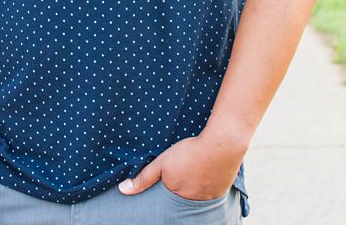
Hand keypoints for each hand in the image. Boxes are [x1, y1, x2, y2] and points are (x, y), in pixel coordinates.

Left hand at [119, 131, 243, 200]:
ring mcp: (208, 197)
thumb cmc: (190, 152)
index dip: (166, 185)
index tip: (169, 176)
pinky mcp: (221, 191)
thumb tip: (123, 190)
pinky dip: (206, 185)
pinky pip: (209, 193)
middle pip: (181, 197)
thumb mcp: (162, 162)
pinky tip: (205, 173)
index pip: (166, 196)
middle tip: (183, 172)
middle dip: (180, 187)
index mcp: (177, 194)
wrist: (222, 144)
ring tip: (193, 172)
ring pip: (196, 195)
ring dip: (193, 186)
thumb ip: (143, 177)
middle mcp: (193, 200)